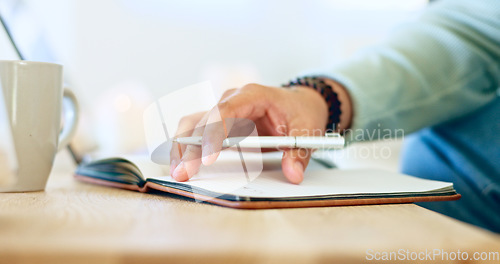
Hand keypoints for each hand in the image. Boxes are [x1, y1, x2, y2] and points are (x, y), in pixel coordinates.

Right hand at [170, 83, 328, 183]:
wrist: (298, 102)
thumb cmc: (299, 111)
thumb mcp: (307, 129)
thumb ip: (299, 152)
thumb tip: (293, 174)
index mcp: (253, 95)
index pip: (226, 110)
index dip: (214, 133)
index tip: (209, 157)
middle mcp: (232, 99)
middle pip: (203, 121)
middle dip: (191, 147)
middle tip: (183, 172)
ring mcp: (222, 111)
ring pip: (192, 124)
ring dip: (181, 147)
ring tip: (176, 171)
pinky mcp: (219, 123)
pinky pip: (196, 131)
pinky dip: (186, 147)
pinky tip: (179, 165)